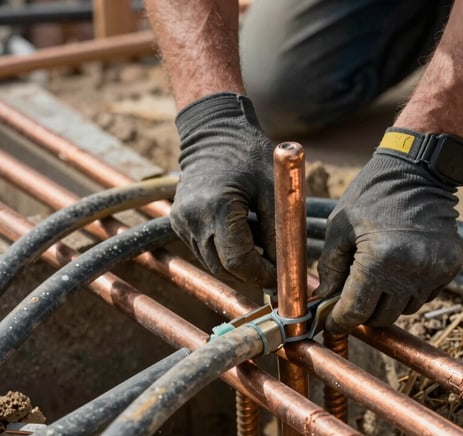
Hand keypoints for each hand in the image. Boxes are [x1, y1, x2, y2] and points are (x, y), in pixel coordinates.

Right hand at [171, 93, 276, 287]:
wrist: (213, 132)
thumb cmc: (249, 156)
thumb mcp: (273, 191)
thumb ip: (279, 233)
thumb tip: (286, 269)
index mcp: (219, 208)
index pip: (238, 261)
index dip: (262, 274)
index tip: (280, 275)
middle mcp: (193, 218)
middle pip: (223, 269)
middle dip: (250, 273)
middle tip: (273, 266)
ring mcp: (181, 221)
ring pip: (212, 263)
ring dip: (236, 262)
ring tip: (257, 239)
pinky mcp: (177, 221)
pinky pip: (203, 250)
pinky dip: (223, 250)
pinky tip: (239, 229)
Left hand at [316, 136, 462, 330]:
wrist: (418, 171)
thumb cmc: (372, 195)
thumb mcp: (340, 227)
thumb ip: (330, 267)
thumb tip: (324, 300)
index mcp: (378, 259)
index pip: (356, 310)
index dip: (340, 320)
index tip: (331, 321)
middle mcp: (410, 270)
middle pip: (381, 316)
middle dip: (363, 311)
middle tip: (352, 297)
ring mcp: (434, 270)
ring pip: (405, 308)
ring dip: (388, 301)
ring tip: (378, 276)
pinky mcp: (450, 266)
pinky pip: (425, 294)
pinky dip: (410, 289)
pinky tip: (401, 267)